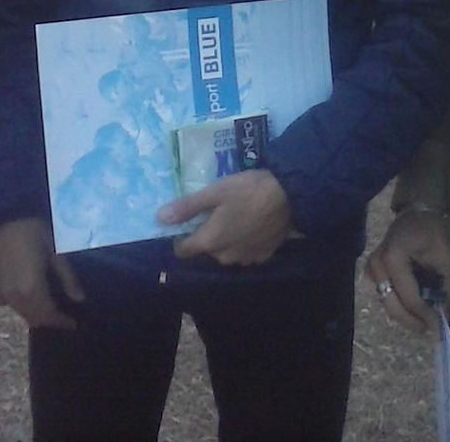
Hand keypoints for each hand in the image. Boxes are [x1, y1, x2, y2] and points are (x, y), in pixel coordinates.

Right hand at [0, 218, 83, 329]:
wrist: (3, 215)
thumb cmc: (34, 231)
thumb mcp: (55, 254)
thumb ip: (67, 279)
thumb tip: (79, 299)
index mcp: (31, 291)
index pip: (48, 316)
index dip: (61, 322)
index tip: (72, 323)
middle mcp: (12, 297)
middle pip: (31, 318)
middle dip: (48, 319)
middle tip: (61, 316)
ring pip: (18, 311)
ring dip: (33, 312)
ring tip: (47, 306)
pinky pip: (5, 302)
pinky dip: (18, 303)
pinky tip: (27, 295)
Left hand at [161, 170, 292, 265]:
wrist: (289, 196)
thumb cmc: (248, 190)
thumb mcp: (215, 192)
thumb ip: (187, 208)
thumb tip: (159, 218)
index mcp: (210, 242)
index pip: (183, 251)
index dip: (180, 238)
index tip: (186, 223)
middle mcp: (225, 257)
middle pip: (207, 250)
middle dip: (207, 235)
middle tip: (217, 212)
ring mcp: (246, 258)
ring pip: (227, 252)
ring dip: (227, 240)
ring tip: (236, 217)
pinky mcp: (264, 256)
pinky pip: (245, 252)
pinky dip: (245, 242)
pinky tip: (252, 225)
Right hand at [365, 208, 449, 332]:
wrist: (416, 214)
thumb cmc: (432, 232)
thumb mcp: (444, 259)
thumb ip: (445, 290)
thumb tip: (444, 318)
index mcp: (394, 257)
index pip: (409, 297)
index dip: (424, 315)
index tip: (439, 329)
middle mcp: (377, 264)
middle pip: (392, 304)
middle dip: (412, 320)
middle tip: (431, 329)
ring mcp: (371, 268)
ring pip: (387, 303)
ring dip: (405, 315)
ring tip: (425, 320)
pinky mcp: (372, 271)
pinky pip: (384, 295)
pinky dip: (399, 305)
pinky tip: (414, 308)